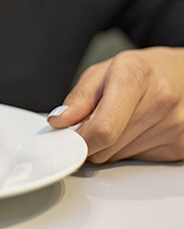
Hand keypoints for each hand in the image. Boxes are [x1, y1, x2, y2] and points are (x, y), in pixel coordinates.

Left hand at [47, 47, 183, 162]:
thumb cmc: (141, 71)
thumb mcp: (102, 72)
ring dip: (111, 146)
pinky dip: (129, 149)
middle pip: (109, 146)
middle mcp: (160, 100)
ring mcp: (175, 125)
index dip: (81, 139)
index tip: (70, 137)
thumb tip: (60, 121)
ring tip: (121, 120)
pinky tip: (138, 128)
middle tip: (94, 122)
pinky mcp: (181, 145)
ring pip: (121, 156)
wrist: (182, 73)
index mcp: (134, 76)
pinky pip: (140, 160)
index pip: (103, 128)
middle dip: (92, 140)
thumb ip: (79, 98)